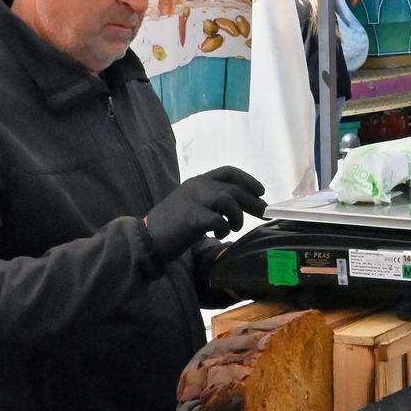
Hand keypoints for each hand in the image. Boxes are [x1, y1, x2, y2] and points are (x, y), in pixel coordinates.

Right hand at [145, 166, 266, 259]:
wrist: (148, 238)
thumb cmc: (173, 225)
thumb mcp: (193, 205)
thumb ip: (212, 201)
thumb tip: (242, 206)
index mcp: (197, 181)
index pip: (228, 172)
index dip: (248, 180)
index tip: (260, 191)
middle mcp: (197, 186)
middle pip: (233, 188)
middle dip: (252, 202)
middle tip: (263, 214)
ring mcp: (193, 200)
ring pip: (227, 200)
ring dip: (237, 216)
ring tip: (234, 227)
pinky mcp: (191, 217)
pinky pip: (218, 219)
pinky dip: (224, 228)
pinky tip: (219, 234)